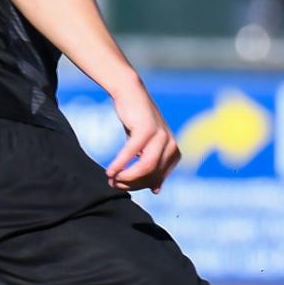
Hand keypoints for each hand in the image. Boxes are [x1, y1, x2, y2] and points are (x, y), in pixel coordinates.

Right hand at [106, 78, 180, 192]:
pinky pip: (132, 154)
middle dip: (130, 183)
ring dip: (126, 177)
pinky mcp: (147, 130)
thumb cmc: (137, 122)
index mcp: (174, 153)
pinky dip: (120, 164)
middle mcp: (172, 146)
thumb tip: (155, 190)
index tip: (122, 185)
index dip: (138, 186)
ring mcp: (161, 137)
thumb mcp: (147, 147)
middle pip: (151, 176)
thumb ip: (152, 166)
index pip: (157, 179)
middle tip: (114, 184)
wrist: (131, 94)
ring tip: (112, 179)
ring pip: (145, 168)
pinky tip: (110, 172)